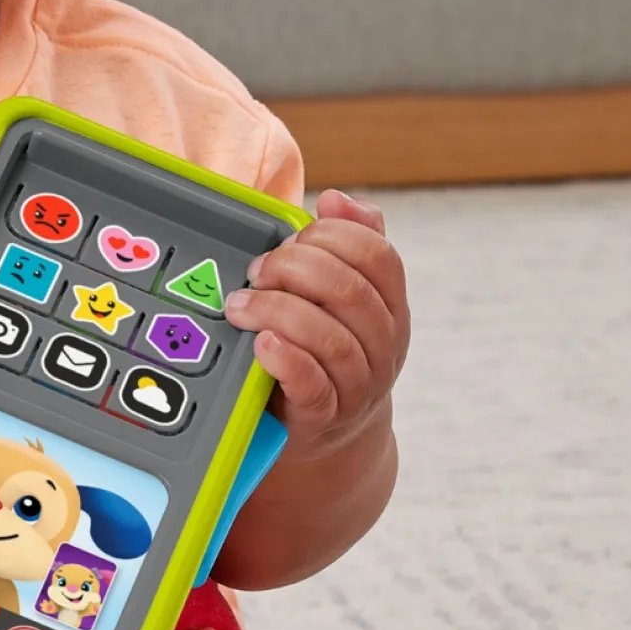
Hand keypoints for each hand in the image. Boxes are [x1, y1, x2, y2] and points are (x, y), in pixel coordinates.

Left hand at [223, 189, 409, 458]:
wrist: (328, 430)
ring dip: (278, 312)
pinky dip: (285, 359)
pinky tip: (261, 344)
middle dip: (295, 270)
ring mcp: (359, 384)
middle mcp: (385, 344)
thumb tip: (337, 198)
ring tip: (240, 306)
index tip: (289, 238)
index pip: (377, 256)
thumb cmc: (326, 349)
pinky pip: (312, 385)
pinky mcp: (324, 416)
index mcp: (390, 305)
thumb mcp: (341, 297)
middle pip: (350, 292)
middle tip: (256, 272)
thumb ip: (344, 245)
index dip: (330, 237)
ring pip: (331, 338)